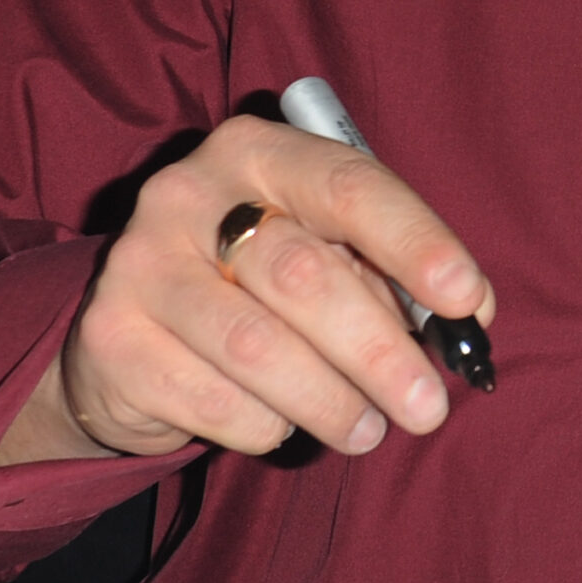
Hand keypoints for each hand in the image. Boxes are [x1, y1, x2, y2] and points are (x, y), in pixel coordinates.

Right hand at [0, 115, 493, 467]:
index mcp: (259, 152)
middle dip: (380, 351)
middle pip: (304, 276)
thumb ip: (388, 273)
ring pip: (259, 349)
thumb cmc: (257, 282)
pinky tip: (282, 424)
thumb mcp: (321, 250)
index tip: (466, 300)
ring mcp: (140, 264)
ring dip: (330, 402)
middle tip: (429, 407)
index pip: (348, 186)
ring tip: (367, 430)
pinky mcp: (112, 339)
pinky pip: (214, 400)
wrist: (133, 329)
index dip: (415, 243)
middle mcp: (188, 194)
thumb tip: (469, 314)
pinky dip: (267, 426)